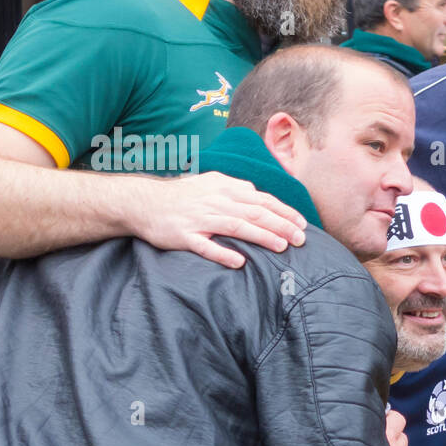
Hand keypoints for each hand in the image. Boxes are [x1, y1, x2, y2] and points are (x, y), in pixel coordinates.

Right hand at [132, 173, 307, 268]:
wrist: (142, 202)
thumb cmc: (182, 195)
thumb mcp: (211, 184)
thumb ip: (236, 189)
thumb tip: (259, 195)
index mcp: (225, 188)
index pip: (261, 200)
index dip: (284, 212)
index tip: (302, 224)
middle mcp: (215, 201)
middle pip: (254, 213)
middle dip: (281, 225)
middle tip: (300, 239)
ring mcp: (199, 219)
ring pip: (236, 226)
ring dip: (261, 236)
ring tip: (281, 246)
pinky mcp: (184, 236)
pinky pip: (205, 246)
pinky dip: (223, 254)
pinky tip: (240, 262)